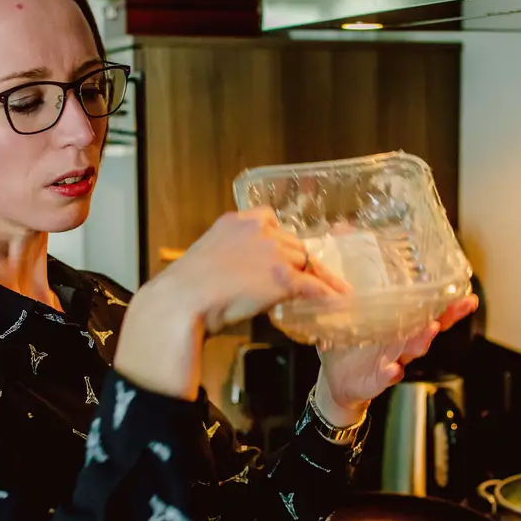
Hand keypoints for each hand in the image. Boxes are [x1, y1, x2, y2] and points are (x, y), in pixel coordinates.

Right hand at [115, 208, 344, 398]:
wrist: (183, 301)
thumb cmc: (185, 288)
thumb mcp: (206, 256)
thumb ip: (228, 254)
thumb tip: (238, 272)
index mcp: (236, 221)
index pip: (269, 219)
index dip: (278, 237)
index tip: (282, 250)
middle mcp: (258, 230)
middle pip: (292, 243)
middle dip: (299, 260)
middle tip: (312, 276)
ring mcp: (272, 252)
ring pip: (305, 261)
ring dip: (318, 275)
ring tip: (334, 288)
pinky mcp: (282, 276)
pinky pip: (312, 284)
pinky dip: (328, 291)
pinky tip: (338, 298)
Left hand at [314, 294, 479, 425]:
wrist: (339, 384)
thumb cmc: (350, 350)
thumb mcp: (352, 322)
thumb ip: (353, 299)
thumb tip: (346, 268)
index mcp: (399, 329)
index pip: (428, 315)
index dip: (449, 307)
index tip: (467, 297)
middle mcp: (401, 345)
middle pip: (428, 330)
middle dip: (444, 318)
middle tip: (456, 306)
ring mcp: (392, 361)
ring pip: (412, 351)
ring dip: (422, 340)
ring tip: (429, 330)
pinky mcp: (377, 380)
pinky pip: (387, 376)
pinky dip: (391, 373)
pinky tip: (394, 369)